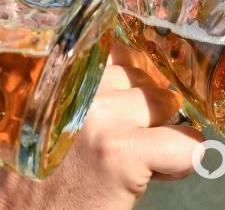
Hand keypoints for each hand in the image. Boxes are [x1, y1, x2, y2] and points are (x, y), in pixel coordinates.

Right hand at [0, 43, 203, 209]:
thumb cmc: (38, 172)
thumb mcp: (49, 113)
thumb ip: (80, 86)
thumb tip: (137, 69)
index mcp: (56, 72)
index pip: (117, 51)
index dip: (131, 80)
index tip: (126, 107)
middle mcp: (76, 86)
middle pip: (143, 76)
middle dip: (146, 108)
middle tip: (126, 142)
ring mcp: (102, 116)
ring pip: (166, 103)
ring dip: (161, 131)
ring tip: (136, 158)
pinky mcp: (123, 151)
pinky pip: (186, 144)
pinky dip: (183, 162)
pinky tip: (157, 173)